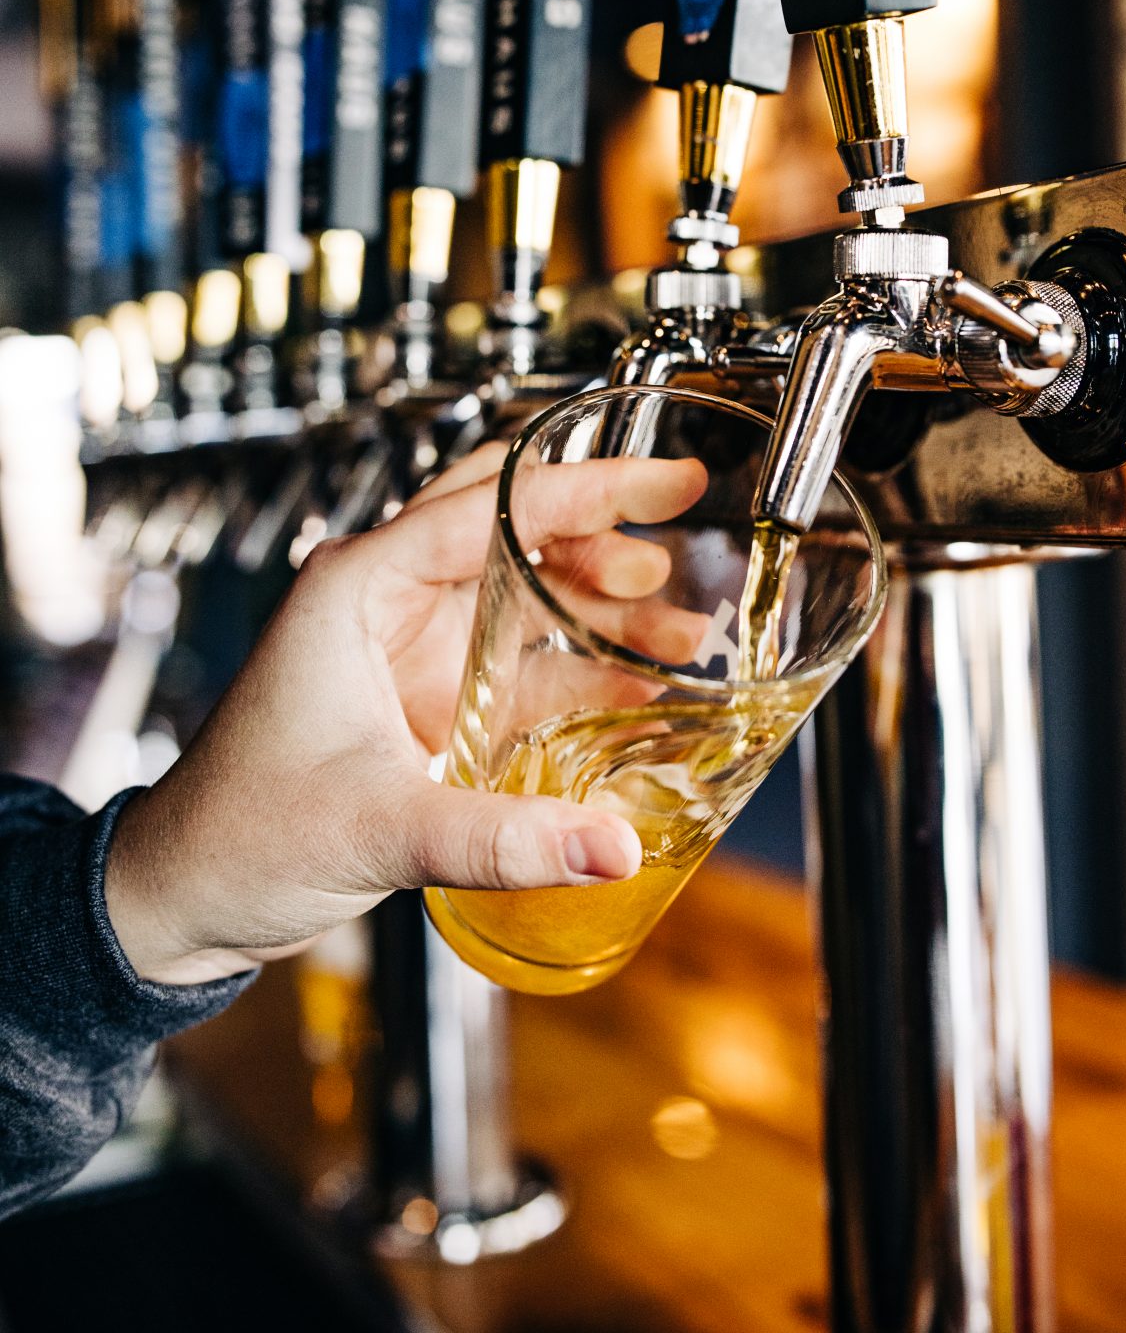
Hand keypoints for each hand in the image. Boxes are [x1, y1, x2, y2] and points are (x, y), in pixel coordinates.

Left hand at [104, 443, 707, 987]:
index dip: (588, 489)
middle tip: (687, 520)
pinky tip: (642, 681)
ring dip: (603, 601)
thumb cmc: (235, 834)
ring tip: (685, 626)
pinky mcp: (431, 698)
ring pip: (527, 589)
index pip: (490, 505)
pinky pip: (524, 660)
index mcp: (357, 585)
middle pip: (514, 524)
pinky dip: (584, 663)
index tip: (666, 483)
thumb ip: (502, 838)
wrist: (184, 897)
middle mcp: (387, 598)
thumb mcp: (377, 830)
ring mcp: (412, 645)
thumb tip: (613, 846)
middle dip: (606, 522)